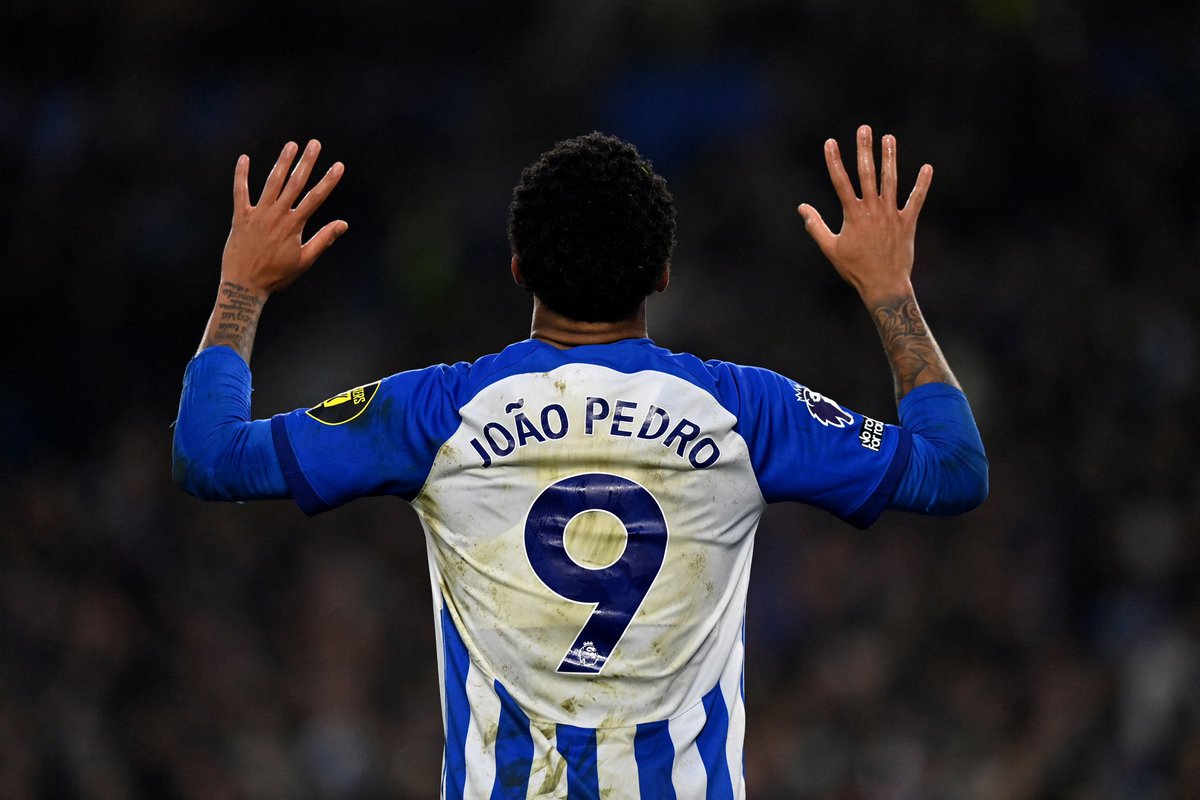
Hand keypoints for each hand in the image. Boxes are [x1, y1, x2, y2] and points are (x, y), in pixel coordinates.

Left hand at [221, 139, 347, 297]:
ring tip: (291, 145)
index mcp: (294, 225)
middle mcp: (277, 215)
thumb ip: (323, 239)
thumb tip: (343, 224)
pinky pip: (240, 191)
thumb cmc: (277, 275)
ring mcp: (257, 214)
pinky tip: (244, 158)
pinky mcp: (239, 216)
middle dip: (307, 162)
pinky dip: (241, 175)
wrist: (244, 284)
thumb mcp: (304, 260)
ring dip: (282, 163)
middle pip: (295, 183)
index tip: (338, 166)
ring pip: (272, 182)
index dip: (328, 181)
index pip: (315, 198)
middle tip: (315, 143)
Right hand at [797, 125, 930, 302]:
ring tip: (889, 138)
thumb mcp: (830, 249)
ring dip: (890, 158)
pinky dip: (922, 184)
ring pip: (891, 181)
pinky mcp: (907, 222)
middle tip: (864, 128)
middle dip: (865, 149)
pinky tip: (927, 167)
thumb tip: (802, 208)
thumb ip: (816, 226)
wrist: (884, 285)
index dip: (834, 161)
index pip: (840, 182)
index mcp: (852, 215)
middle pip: (867, 174)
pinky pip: (916, 199)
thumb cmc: (854, 269)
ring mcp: (891, 214)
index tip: (830, 142)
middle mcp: (872, 210)